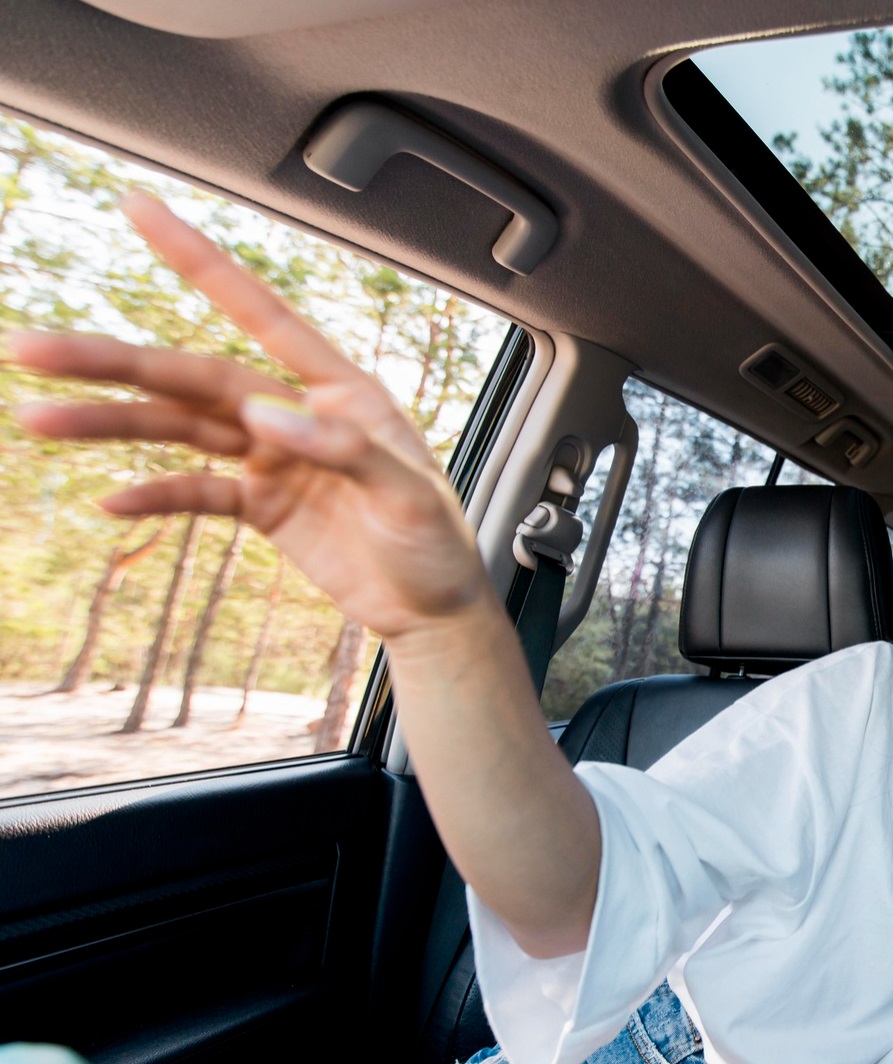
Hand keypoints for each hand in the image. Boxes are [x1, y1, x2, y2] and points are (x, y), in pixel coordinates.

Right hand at [10, 192, 490, 642]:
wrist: (435, 613)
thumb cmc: (438, 545)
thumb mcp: (408, 496)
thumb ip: (345, 449)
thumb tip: (265, 412)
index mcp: (341, 388)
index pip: (260, 313)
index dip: (200, 261)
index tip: (140, 207)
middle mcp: (298, 411)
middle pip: (192, 376)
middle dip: (113, 362)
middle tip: (31, 348)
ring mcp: (275, 457)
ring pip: (179, 428)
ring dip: (111, 423)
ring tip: (39, 418)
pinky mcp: (263, 505)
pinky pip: (197, 492)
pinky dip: (155, 494)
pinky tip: (110, 499)